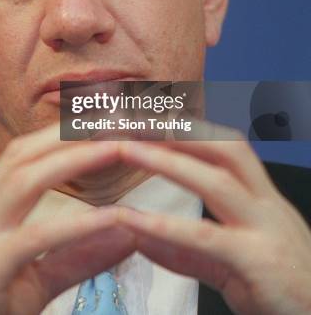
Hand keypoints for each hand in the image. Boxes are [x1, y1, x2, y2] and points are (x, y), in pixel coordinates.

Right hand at [0, 125, 134, 314]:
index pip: (22, 154)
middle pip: (25, 155)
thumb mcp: (34, 277)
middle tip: (115, 121)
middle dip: (69, 134)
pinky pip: (36, 237)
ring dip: (73, 159)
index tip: (99, 119)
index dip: (60, 133)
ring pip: (26, 181)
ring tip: (115, 148)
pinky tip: (111, 217)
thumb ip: (79, 256)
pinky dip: (77, 224)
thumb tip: (128, 236)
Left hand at [119, 129, 310, 314]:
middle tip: (134, 121)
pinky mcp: (257, 263)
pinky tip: (132, 220)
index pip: (227, 149)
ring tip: (127, 150)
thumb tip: (142, 236)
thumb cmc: (282, 289)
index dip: (190, 130)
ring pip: (216, 183)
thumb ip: (187, 249)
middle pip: (225, 150)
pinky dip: (165, 227)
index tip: (152, 119)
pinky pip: (205, 238)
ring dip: (167, 162)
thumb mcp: (233, 260)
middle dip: (180, 131)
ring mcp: (265, 231)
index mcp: (262, 200)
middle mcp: (267, 207)